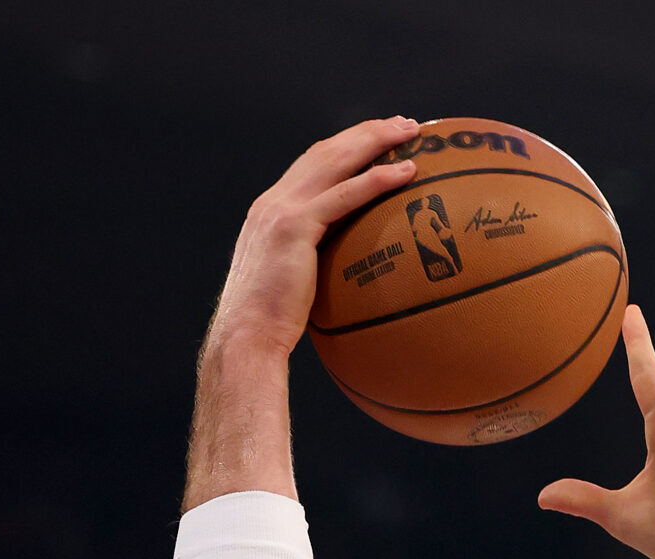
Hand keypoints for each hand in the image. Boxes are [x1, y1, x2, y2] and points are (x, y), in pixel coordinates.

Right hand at [209, 117, 420, 358]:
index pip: (311, 165)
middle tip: (401, 124)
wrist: (245, 338)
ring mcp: (282, 210)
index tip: (374, 139)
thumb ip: (307, 267)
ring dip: (376, 141)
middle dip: (365, 132)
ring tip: (409, 132)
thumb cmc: (268, 327)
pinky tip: (406, 171)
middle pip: (326, 151)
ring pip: (336, 161)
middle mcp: (273, 201)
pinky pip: (346, 195)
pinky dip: (377, 179)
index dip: (345, 147)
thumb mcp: (289, 286)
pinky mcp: (295, 228)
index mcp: (269, 212)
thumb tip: (339, 279)